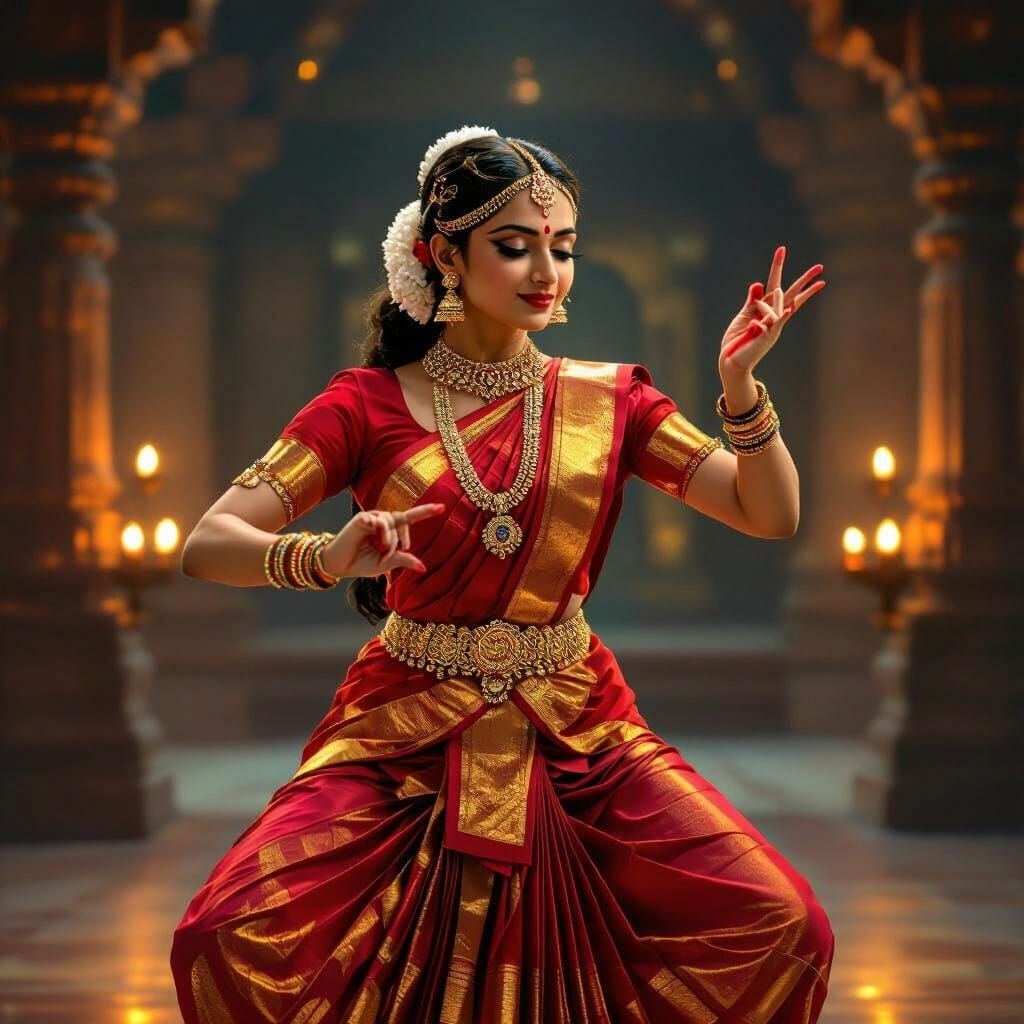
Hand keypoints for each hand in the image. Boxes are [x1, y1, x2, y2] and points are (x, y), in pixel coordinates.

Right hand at [319, 502, 445, 578]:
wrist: (341, 566)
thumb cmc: (363, 563)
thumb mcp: (387, 563)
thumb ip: (404, 560)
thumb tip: (424, 567)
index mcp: (391, 529)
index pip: (410, 518)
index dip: (426, 512)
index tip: (442, 507)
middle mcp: (383, 520)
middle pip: (403, 521)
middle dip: (401, 539)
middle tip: (387, 554)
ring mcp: (372, 518)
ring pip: (392, 523)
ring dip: (388, 541)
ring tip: (378, 550)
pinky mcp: (361, 519)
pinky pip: (378, 521)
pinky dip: (378, 531)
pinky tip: (370, 532)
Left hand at [718, 246, 824, 378]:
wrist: (732, 361)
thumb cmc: (737, 340)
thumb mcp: (744, 316)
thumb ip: (752, 301)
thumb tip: (758, 284)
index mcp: (766, 309)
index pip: (776, 284)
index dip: (778, 267)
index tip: (782, 249)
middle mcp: (774, 316)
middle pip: (792, 293)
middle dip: (805, 280)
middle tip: (820, 266)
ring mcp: (773, 325)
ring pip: (778, 305)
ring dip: (767, 306)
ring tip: (756, 320)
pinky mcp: (768, 334)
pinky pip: (773, 320)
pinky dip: (772, 316)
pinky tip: (778, 314)